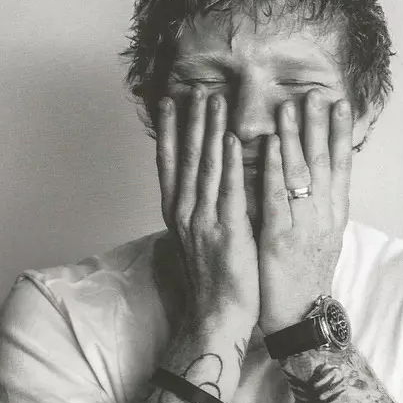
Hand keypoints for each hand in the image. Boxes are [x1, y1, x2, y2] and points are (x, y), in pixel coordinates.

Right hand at [156, 88, 259, 334]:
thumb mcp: (196, 237)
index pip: (170, 163)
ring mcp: (204, 220)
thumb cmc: (211, 275)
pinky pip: (228, 190)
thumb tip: (201, 182)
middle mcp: (185, 211)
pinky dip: (229, 162)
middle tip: (196, 89)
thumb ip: (197, 207)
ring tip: (214, 100)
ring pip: (206, 167)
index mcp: (178, 212)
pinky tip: (232, 139)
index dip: (170, 131)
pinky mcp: (227, 230)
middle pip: (186, 157)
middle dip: (190, 121)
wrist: (217, 312)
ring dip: (209, 131)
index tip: (170, 103)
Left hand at [258, 90, 352, 334]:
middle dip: (321, 126)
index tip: (341, 105)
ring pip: (302, 173)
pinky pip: (278, 197)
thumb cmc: (307, 275)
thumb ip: (320, 207)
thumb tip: (315, 177)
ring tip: (293, 105)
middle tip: (317, 92)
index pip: (341, 166)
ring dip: (298, 137)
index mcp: (334, 215)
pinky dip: (276, 168)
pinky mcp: (281, 238)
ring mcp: (304, 225)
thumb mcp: (323, 238)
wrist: (301, 317)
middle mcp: (324, 215)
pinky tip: (273, 143)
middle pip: (324, 162)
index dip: (341, 134)